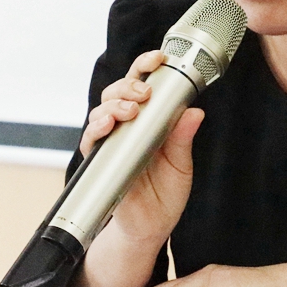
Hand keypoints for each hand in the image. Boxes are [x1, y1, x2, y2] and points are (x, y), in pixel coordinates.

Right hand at [75, 51, 203, 286]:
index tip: (160, 57)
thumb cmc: (164, 194)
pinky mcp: (100, 160)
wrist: (150, 228)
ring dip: (115, 102)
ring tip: (130, 108)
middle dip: (130, 83)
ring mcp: (112, 141)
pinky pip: (91, 139)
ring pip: (103, 108)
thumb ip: (183, 138)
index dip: (148, 67)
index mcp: (150, 121)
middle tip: (145, 91)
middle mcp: (128, 126)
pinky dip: (97, 128)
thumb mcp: (181, 165)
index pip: (144, 84)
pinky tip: (107, 124)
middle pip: (119, 90)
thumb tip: (194, 111)